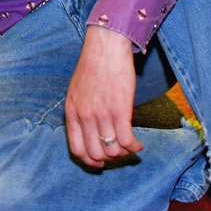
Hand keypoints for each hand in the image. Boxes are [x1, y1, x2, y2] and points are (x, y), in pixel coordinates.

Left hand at [64, 24, 141, 167]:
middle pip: (96, 154)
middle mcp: (85, 117)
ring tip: (130, 146)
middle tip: (119, 152)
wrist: (105, 48)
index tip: (100, 162)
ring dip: (124, 153)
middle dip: (109, 159)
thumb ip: (79, 112)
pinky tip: (139, 144)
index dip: (90, 161)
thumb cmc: (92, 68)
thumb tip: (88, 133)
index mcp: (72, 113)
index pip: (77, 150)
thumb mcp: (75, 92)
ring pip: (113, 150)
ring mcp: (102, 115)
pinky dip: (135, 147)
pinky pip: (127, 141)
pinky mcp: (120, 111)